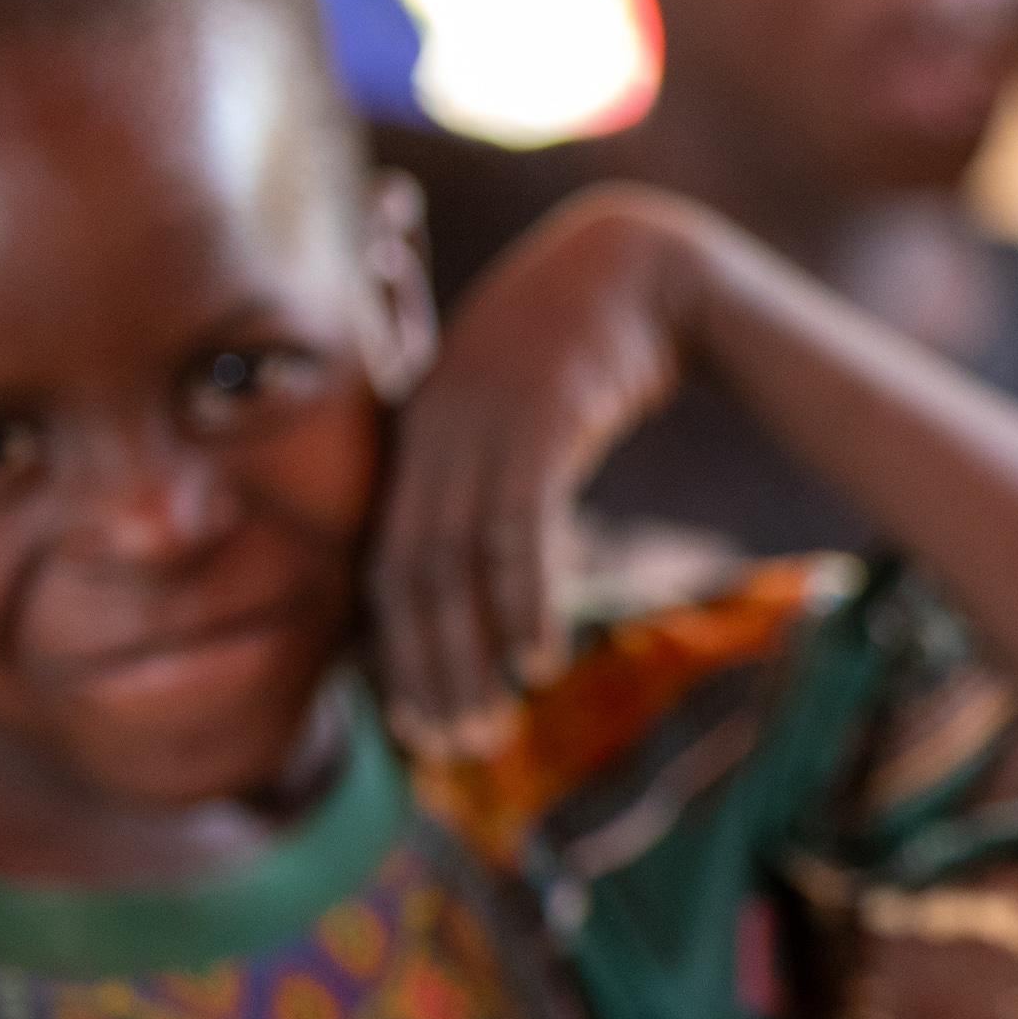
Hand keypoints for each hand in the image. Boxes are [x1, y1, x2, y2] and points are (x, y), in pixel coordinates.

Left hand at [370, 184, 720, 752]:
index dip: (392, 650)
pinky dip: (523, 604)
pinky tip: (538, 662)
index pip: (382, 568)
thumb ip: (492, 490)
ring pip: (452, 567)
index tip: (414, 723)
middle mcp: (427, 437)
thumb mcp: (519, 420)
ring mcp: (474, 428)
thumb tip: (492, 581)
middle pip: (406, 578)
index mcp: (412, 441)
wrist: (635, 269)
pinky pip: (517, 532)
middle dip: (426, 672)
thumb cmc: (581, 354)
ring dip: (469, 658)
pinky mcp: (533, 423)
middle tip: (452, 748)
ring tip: (491, 729)